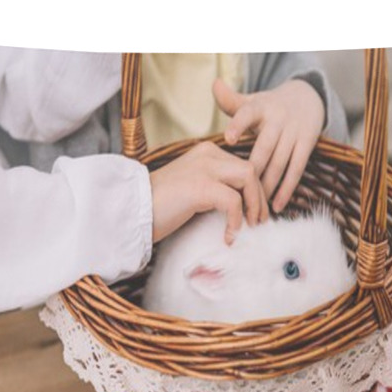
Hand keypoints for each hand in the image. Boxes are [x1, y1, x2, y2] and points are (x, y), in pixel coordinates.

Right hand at [149, 141, 267, 245]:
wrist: (132, 212)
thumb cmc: (159, 208)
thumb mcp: (191, 190)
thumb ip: (213, 190)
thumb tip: (240, 207)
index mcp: (205, 153)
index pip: (243, 165)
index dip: (255, 190)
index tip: (255, 214)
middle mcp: (207, 155)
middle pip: (251, 169)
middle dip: (259, 198)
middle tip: (259, 222)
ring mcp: (204, 168)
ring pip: (249, 178)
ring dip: (254, 205)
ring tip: (250, 227)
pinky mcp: (200, 187)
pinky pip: (234, 201)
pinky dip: (236, 222)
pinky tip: (228, 238)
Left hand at [213, 77, 323, 213]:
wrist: (307, 97)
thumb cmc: (268, 106)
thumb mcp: (252, 101)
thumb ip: (230, 101)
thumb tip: (214, 83)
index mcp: (259, 107)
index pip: (247, 114)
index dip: (238, 125)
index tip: (228, 139)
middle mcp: (278, 118)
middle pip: (264, 148)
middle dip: (252, 172)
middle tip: (238, 197)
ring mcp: (293, 132)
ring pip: (279, 162)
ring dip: (267, 186)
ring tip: (254, 207)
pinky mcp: (307, 144)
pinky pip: (296, 170)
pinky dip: (286, 189)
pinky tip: (276, 206)